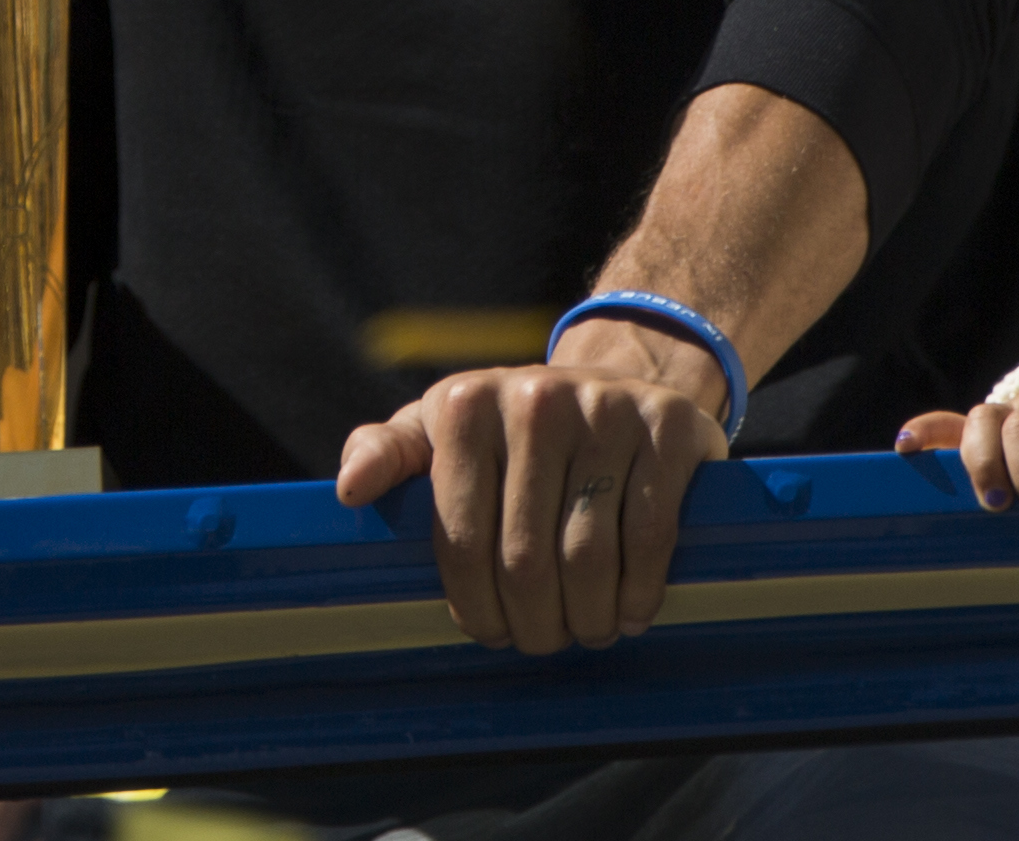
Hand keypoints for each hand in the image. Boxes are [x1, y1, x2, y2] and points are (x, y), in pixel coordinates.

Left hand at [335, 322, 730, 652]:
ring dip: (586, 617)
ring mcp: (608, 409)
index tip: (489, 632)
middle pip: (526, 558)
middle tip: (541, 641)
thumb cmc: (514, 427)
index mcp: (468, 405)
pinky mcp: (669, 426)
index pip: (462, 539)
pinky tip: (631, 612)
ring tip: (584, 631)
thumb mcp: (442, 428)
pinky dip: (639, 591)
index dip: (474, 605)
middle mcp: (536, 398)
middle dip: (533, 622)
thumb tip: (349, 491)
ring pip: (588, 556)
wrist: (623, 376)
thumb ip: (388, 455)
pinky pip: (649, 536)